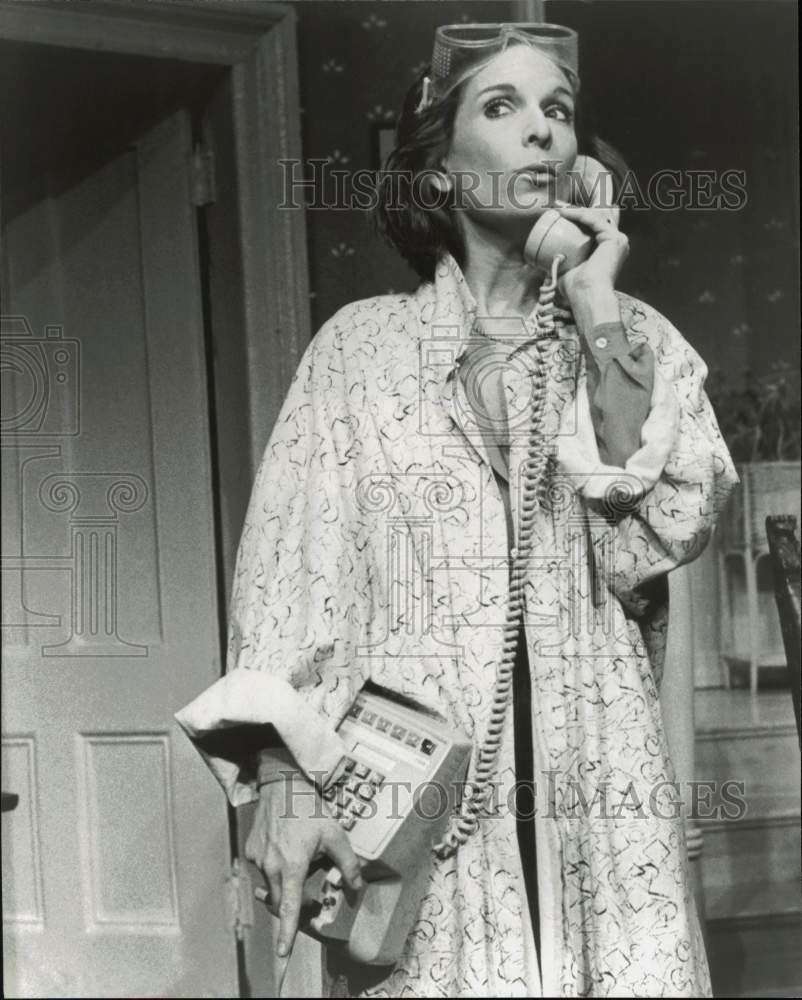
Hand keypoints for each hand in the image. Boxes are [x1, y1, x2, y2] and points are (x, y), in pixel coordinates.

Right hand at [244, 773, 363, 956]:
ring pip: (272, 885)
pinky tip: (286, 848)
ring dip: (286, 883)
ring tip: (300, 859)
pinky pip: (263, 869)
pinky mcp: (251, 850)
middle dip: (295, 904)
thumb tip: (357, 887)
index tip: (283, 953)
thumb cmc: (308, 807)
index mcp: (292, 864)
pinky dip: (276, 867)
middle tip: (312, 895)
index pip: (289, 907)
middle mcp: (270, 865)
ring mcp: (258, 858)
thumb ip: (347, 863)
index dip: (286, 933)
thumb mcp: (335, 833)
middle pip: (282, 899)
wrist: (281, 783)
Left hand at [552, 202, 628, 301]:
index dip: (580, 217)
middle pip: (597, 218)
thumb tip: (549, 256)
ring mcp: (618, 240)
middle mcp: (616, 243)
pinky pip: (594, 220)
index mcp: (608, 250)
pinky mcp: (614, 238)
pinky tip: (564, 212)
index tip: (561, 213)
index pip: (596, 227)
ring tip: (557, 208)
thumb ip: (564, 260)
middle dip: (577, 210)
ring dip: (575, 210)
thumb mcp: (568, 269)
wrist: (586, 294)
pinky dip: (578, 214)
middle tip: (557, 206)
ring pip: (595, 217)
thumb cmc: (577, 289)